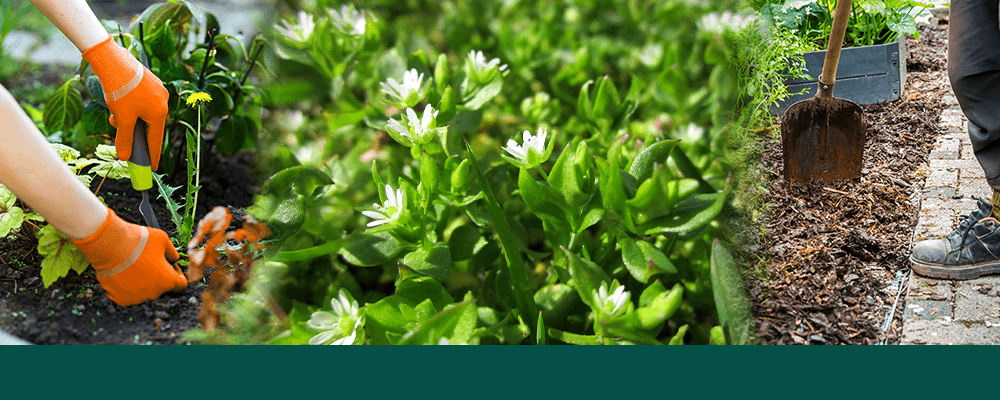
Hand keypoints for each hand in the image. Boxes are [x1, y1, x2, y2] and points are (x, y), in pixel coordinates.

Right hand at [70, 208, 186, 305]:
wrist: (110, 245)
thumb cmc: (139, 241)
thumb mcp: (164, 241)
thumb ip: (173, 253)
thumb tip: (174, 259)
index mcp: (168, 281)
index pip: (181, 284)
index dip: (177, 273)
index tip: (168, 264)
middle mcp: (154, 294)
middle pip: (161, 288)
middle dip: (158, 276)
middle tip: (148, 262)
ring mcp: (137, 298)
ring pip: (144, 292)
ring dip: (142, 282)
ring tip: (134, 265)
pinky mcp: (121, 299)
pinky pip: (128, 294)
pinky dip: (127, 286)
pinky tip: (124, 272)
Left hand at [81, 35, 167, 170]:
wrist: (111, 58)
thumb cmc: (120, 89)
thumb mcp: (122, 118)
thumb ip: (125, 139)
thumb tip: (125, 156)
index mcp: (160, 112)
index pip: (156, 140)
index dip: (152, 155)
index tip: (151, 168)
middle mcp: (162, 101)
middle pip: (149, 126)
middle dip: (134, 132)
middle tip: (122, 137)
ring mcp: (157, 90)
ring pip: (143, 113)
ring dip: (128, 118)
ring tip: (114, 115)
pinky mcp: (148, 81)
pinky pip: (142, 101)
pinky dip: (130, 107)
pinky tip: (117, 103)